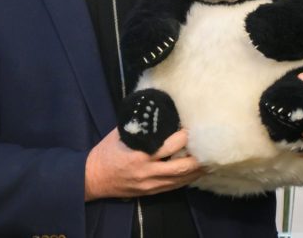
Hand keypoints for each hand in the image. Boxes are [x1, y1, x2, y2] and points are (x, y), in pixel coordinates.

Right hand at [84, 128, 204, 200]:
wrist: (93, 178)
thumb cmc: (106, 151)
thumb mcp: (121, 133)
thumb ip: (140, 126)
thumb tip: (157, 110)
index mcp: (140, 154)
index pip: (170, 146)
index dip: (184, 138)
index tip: (192, 128)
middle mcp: (148, 171)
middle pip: (181, 167)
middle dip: (197, 159)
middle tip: (209, 147)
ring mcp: (150, 184)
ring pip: (180, 180)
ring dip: (197, 171)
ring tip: (210, 161)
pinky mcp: (150, 191)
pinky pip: (174, 187)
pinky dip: (186, 179)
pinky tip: (196, 173)